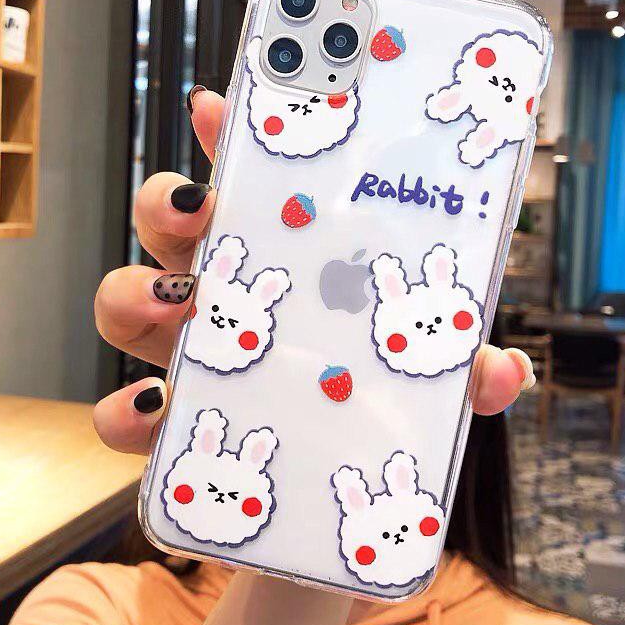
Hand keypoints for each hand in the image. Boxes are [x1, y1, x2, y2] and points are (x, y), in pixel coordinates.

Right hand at [93, 89, 534, 454]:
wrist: (332, 518)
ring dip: (131, 288)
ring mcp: (190, 362)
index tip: (222, 105)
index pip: (250, 191)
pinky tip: (155, 408)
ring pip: (123, 299)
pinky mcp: (167, 431)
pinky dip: (123, 409)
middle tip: (202, 205)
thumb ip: (463, 373)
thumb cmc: (375, 420)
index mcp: (282, 272)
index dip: (229, 142)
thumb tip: (505, 370)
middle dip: (166, 202)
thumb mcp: (426, 387)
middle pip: (170, 229)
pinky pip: (118, 413)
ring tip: (179, 300)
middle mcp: (227, 303)